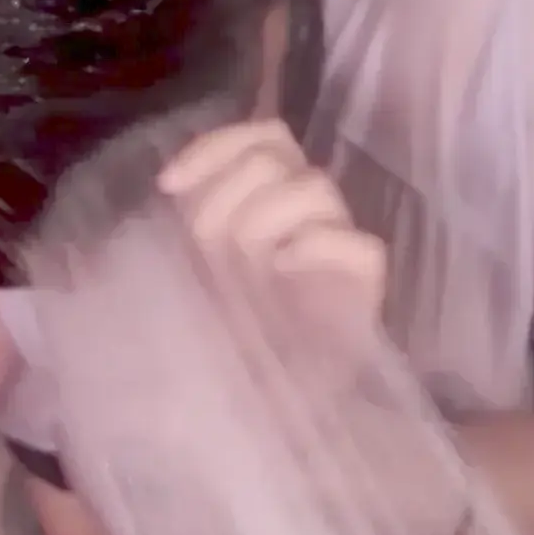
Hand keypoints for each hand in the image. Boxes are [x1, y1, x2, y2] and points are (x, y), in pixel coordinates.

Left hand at [157, 118, 386, 346]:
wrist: (262, 399)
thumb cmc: (229, 331)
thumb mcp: (193, 268)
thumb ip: (192, 219)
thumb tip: (170, 181)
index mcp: (269, 196)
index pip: (260, 135)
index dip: (215, 147)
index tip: (168, 185)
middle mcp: (306, 210)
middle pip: (275, 156)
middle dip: (227, 193)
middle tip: (208, 247)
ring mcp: (339, 244)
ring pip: (315, 187)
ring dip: (264, 219)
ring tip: (247, 267)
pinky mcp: (365, 286)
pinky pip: (360, 245)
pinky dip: (318, 245)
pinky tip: (284, 267)